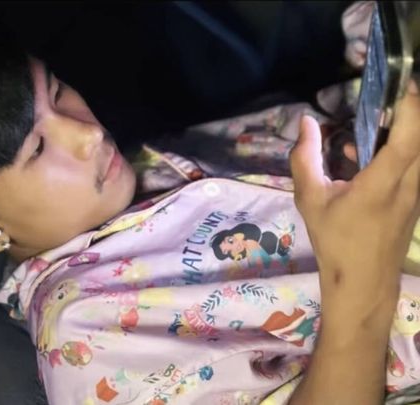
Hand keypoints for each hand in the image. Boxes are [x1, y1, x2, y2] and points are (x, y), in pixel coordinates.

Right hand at [290, 81, 419, 332]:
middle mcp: (410, 182)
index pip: (410, 133)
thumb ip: (305, 159)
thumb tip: (306, 124)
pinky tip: (369, 151)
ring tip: (381, 114)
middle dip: (414, 108)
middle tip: (391, 89)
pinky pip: (416, 163)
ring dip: (410, 127)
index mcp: (384, 181)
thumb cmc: (335, 241)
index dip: (411, 102)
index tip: (400, 79)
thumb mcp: (310, 200)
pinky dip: (404, 146)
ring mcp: (418, 192)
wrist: (363, 281)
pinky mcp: (416, 199)